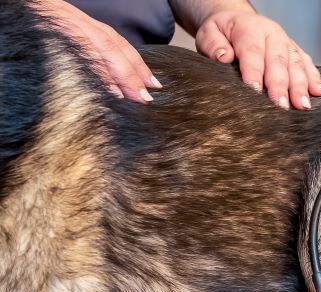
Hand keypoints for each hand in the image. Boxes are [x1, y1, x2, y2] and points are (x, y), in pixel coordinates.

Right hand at [34, 0, 160, 102]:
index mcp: (80, 22)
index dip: (136, 63)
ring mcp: (61, 24)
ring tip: (133, 96)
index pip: (116, 42)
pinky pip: (75, 52)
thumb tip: (110, 86)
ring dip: (118, 74)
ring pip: (97, 47)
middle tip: (146, 97)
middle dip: (132, 72)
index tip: (152, 83)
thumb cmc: (33, 27)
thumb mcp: (64, 35)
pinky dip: (93, 70)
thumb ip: (86, 55)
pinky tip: (106, 89)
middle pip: (111, 45)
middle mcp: (73, 19)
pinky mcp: (48, 33)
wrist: (11, 10)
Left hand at [195, 11, 320, 109]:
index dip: (254, 71)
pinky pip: (307, 63)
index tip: (254, 91)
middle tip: (280, 106)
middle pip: (278, 61)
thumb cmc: (222, 33)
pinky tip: (318, 92)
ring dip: (300, 86)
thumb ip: (213, 45)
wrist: (236, 22)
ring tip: (302, 106)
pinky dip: (314, 78)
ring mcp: (286, 43)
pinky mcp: (295, 51)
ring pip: (296, 64)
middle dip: (280, 85)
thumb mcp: (209, 33)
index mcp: (250, 28)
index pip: (253, 51)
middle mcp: (272, 34)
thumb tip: (224, 57)